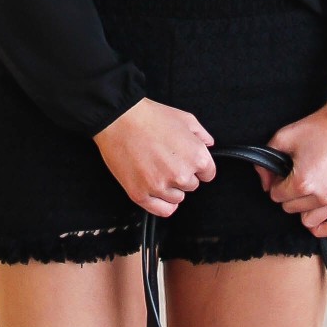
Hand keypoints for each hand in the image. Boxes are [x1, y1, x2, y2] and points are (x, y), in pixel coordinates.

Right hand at [94, 97, 215, 217]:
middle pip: (191, 186)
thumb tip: (208, 145)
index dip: (198, 167)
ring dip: (171, 188)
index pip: (208, 174)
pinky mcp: (141, 195)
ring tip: (157, 170)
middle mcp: (181, 175)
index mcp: (196, 157)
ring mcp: (160, 187)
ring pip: (177, 198)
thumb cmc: (150, 116)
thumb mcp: (185, 118)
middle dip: (183, 175)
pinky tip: (159, 193)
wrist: (119, 120)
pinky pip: (162, 210)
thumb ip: (201, 135)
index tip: (188, 162)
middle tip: (167, 160)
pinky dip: (163, 205)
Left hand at [262, 96, 326, 238]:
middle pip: (291, 209)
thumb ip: (264, 162)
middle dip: (290, 195)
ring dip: (304, 208)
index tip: (286, 172)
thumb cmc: (319, 127)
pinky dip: (322, 227)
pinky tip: (317, 216)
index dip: (277, 183)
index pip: (276, 196)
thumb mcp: (283, 137)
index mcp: (303, 182)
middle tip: (299, 177)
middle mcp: (322, 196)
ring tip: (310, 190)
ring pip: (309, 221)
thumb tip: (264, 183)